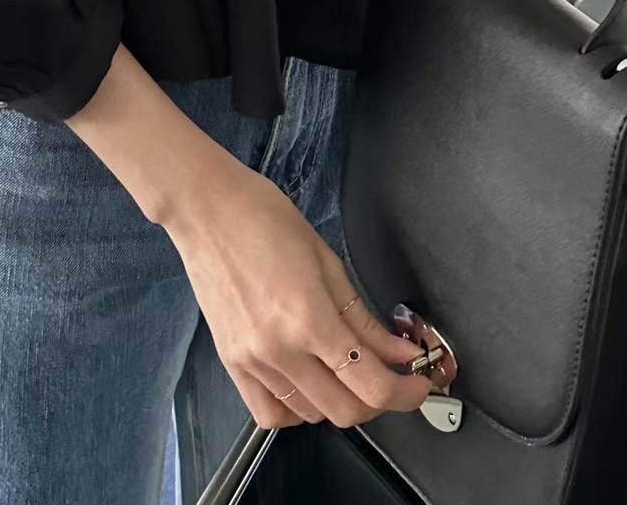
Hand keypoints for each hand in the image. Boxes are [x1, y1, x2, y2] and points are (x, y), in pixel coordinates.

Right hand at [163, 155, 452, 429]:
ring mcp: (252, 362)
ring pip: (312, 416)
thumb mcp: (327, 262)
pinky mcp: (231, 364)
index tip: (419, 382)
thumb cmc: (264, 219)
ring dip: (340, 401)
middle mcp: (279, 351)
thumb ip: (364, 318)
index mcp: (308, 319)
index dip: (407, 392)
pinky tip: (308, 384)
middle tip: (390, 375)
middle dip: (379, 400)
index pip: (372, 385)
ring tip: (348, 371)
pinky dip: (297, 411)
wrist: (207, 210)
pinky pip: (271, 414)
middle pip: (346, 412)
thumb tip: (398, 351)